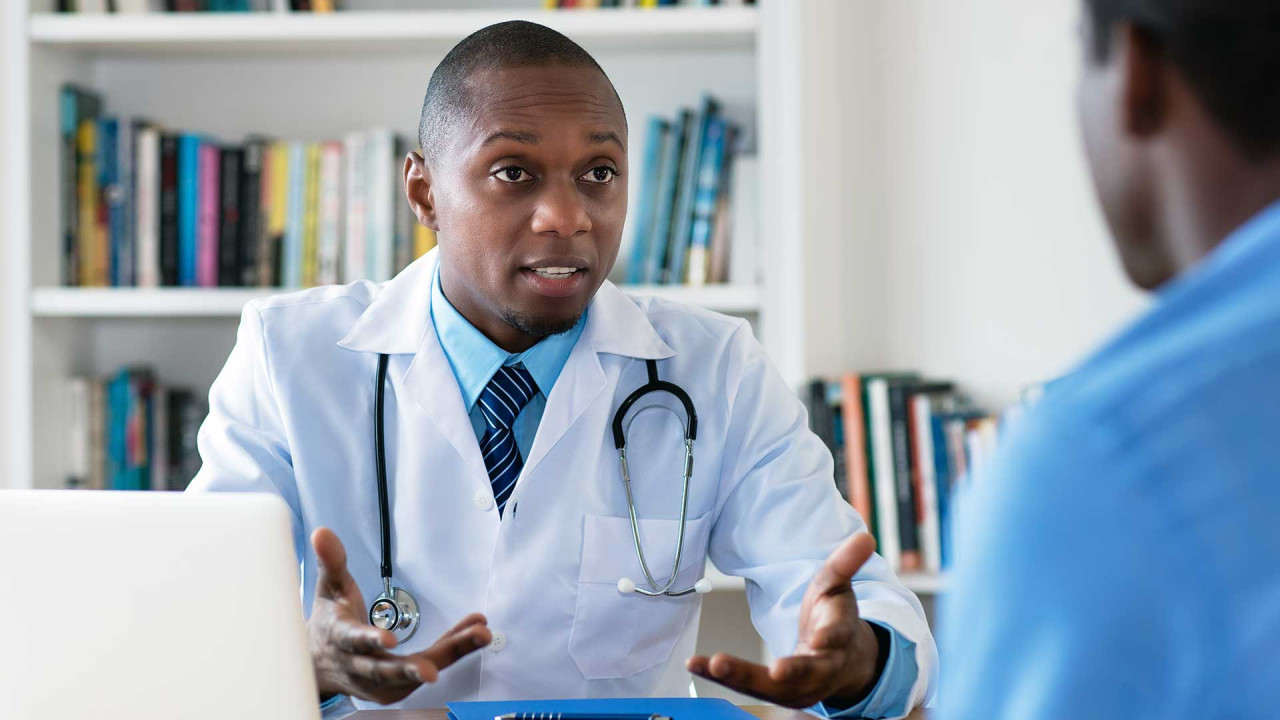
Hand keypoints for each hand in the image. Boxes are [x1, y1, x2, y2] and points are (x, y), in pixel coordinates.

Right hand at [307, 527, 491, 704]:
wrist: (321, 663)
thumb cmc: (330, 622)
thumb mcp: (330, 589)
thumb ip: (332, 562)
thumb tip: (323, 533)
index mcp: (341, 639)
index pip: (354, 641)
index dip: (371, 641)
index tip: (390, 640)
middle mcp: (360, 666)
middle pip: (389, 669)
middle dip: (414, 669)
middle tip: (434, 671)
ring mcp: (380, 681)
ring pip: (418, 669)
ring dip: (451, 653)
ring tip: (480, 634)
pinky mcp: (398, 686)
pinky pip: (431, 664)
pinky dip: (454, 649)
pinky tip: (475, 631)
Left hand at [686, 532, 882, 708]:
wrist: (840, 661)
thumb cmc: (834, 619)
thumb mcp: (838, 587)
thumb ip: (846, 564)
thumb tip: (865, 538)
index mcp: (838, 639)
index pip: (836, 638)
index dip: (829, 638)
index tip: (819, 640)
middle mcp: (820, 669)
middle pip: (804, 674)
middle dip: (788, 673)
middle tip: (773, 671)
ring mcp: (796, 686)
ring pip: (770, 687)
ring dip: (741, 676)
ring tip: (714, 664)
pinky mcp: (772, 690)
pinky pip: (745, 685)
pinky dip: (720, 676)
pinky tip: (695, 664)